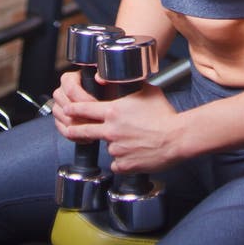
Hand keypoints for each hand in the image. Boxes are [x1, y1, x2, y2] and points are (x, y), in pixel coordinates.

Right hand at [51, 70, 99, 141]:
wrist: (98, 96)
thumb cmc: (101, 87)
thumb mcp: (102, 79)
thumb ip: (102, 76)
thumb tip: (99, 78)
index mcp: (68, 79)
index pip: (71, 90)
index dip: (84, 99)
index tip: (97, 105)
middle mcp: (60, 92)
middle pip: (66, 106)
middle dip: (83, 116)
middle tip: (97, 120)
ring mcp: (57, 107)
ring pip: (63, 119)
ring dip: (79, 127)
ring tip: (94, 129)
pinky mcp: (58, 120)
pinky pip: (63, 130)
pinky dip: (76, 135)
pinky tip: (88, 137)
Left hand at [54, 83, 181, 173]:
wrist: (176, 137)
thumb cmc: (163, 113)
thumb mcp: (145, 90)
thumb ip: (125, 85)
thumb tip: (108, 78)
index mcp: (113, 112)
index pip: (83, 109)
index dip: (72, 108)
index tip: (67, 108)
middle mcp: (110, 131)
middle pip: (82, 130)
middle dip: (73, 129)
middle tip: (70, 128)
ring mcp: (116, 149)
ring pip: (106, 146)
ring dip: (114, 143)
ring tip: (133, 139)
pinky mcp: (123, 165)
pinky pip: (118, 163)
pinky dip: (123, 159)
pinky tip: (136, 152)